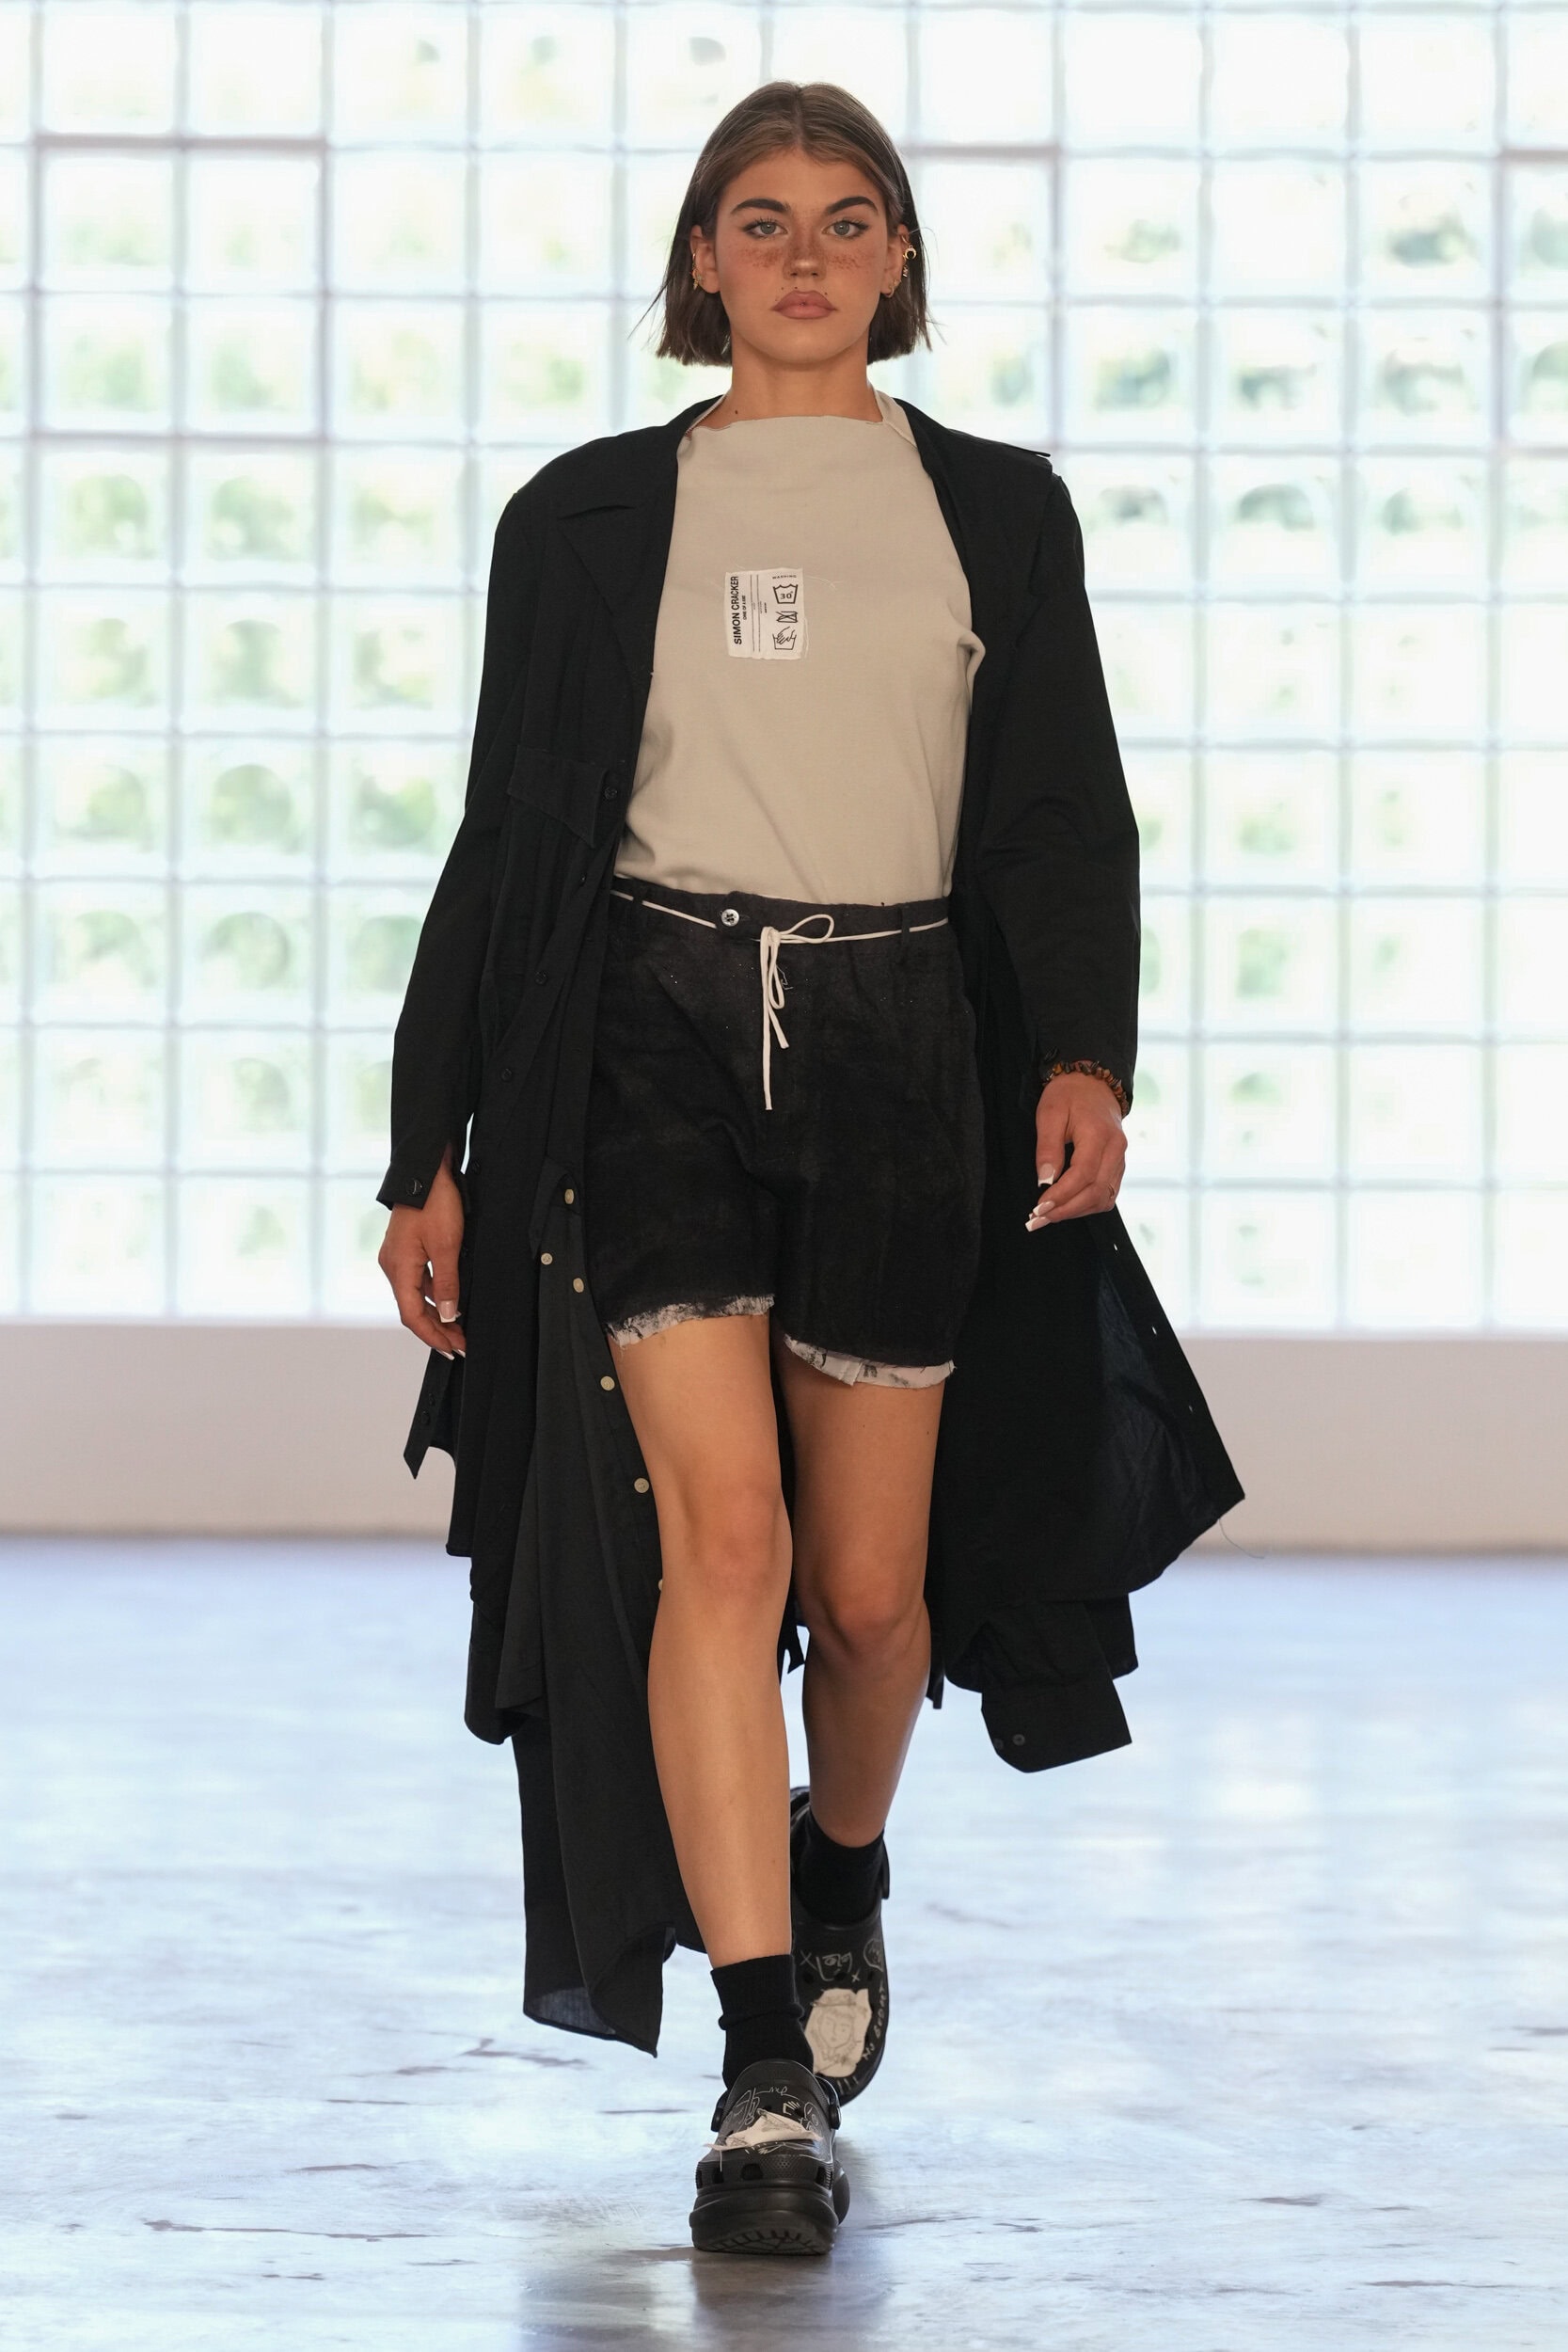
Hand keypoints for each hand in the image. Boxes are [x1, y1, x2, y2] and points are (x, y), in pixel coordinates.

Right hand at [378, 1148, 465, 1356]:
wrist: (426, 1170)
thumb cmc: (434, 1203)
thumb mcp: (447, 1246)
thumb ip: (448, 1284)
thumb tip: (448, 1315)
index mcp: (399, 1268)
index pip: (412, 1315)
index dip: (433, 1336)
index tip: (453, 1349)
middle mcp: (393, 1266)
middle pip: (413, 1308)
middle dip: (437, 1328)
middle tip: (461, 1343)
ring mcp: (399, 1257)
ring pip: (417, 1295)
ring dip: (437, 1313)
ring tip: (460, 1327)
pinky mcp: (407, 1248)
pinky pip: (420, 1279)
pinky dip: (435, 1294)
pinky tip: (451, 1299)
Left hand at [1026, 1073, 1126, 1230]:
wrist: (1093, 1084)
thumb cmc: (1069, 1095)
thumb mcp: (1050, 1114)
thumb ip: (1047, 1147)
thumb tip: (1045, 1181)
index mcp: (1100, 1135)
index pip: (1083, 1175)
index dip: (1061, 1196)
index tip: (1038, 1207)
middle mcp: (1116, 1150)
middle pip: (1096, 1192)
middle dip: (1066, 1210)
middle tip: (1038, 1219)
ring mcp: (1121, 1160)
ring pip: (1104, 1198)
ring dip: (1076, 1211)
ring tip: (1048, 1217)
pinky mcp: (1118, 1166)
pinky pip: (1107, 1194)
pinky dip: (1087, 1205)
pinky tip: (1066, 1207)